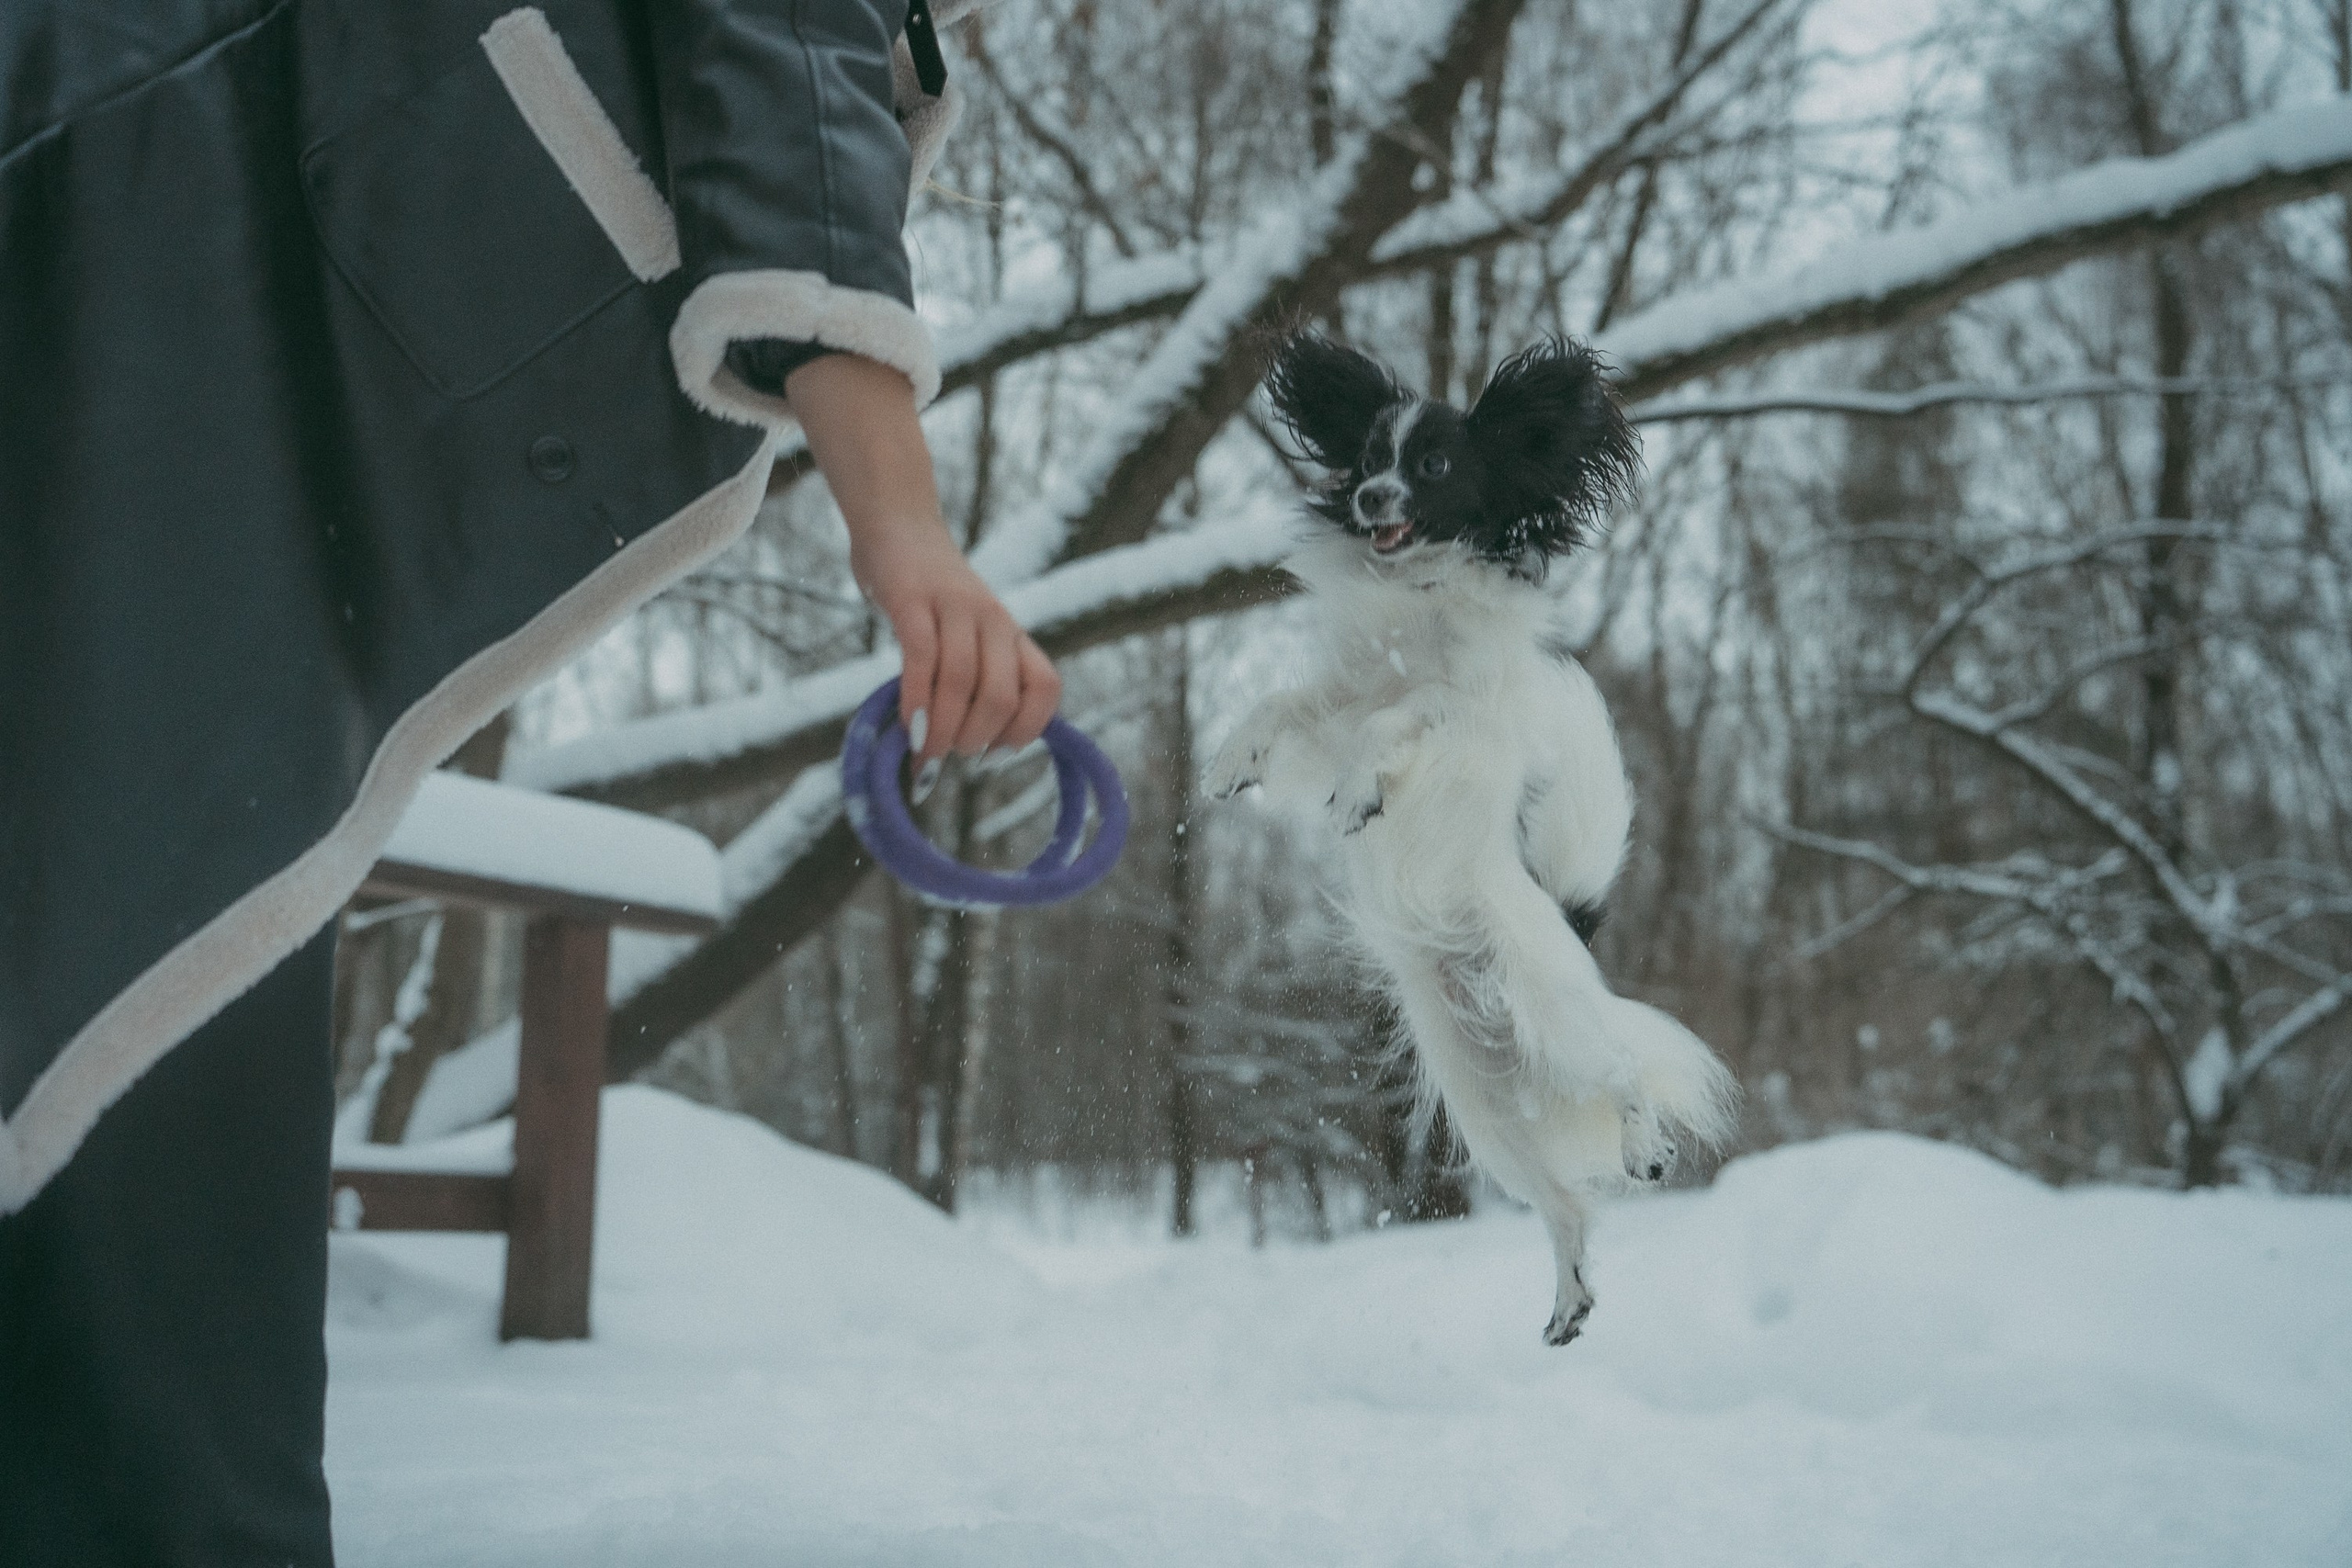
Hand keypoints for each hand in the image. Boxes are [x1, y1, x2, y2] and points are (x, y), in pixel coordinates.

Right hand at [851, 514, 1059, 761]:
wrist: (898, 527)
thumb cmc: (931, 598)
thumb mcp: (968, 634)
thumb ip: (973, 679)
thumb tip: (960, 747)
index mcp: (1013, 634)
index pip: (1045, 686)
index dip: (1027, 729)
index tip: (994, 756)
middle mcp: (993, 620)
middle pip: (1002, 693)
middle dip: (977, 737)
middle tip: (950, 754)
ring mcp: (955, 607)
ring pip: (963, 680)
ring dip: (944, 728)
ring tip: (926, 750)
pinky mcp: (912, 600)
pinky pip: (921, 657)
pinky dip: (916, 700)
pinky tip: (906, 726)